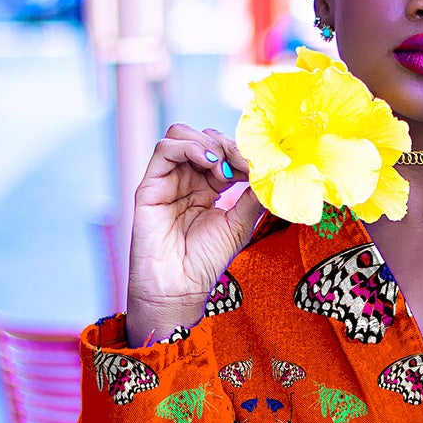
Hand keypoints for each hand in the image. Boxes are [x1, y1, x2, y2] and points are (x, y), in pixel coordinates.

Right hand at [127, 125, 262, 343]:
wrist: (179, 288)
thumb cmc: (206, 261)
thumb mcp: (241, 224)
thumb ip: (253, 195)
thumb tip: (272, 170)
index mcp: (209, 187)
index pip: (224, 152)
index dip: (242, 152)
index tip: (261, 165)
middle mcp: (187, 179)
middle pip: (205, 138)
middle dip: (228, 145)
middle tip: (244, 165)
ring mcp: (168, 180)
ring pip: (181, 134)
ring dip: (208, 143)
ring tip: (224, 167)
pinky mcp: (150, 185)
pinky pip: (165, 149)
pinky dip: (189, 146)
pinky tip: (209, 163)